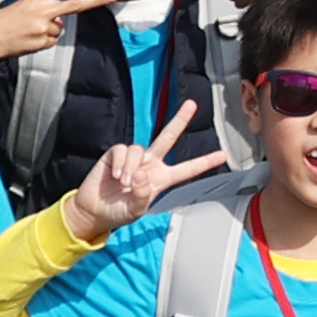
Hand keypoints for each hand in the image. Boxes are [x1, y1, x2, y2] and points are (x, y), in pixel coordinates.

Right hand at [0, 0, 115, 64]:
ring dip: (49, 30)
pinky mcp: (43, 43)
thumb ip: (43, 10)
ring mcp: (44, 29)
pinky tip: (28, 39)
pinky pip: (52, 41)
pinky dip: (43, 41)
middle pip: (75, 6)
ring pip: (59, 28)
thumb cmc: (3, 21)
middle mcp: (42, 12)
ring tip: (28, 30)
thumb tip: (59, 20)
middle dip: (96, 1)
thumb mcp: (22, 7)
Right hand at [64, 98, 225, 242]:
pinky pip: (122, 150)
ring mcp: (133, 158)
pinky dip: (120, 163)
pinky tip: (115, 175)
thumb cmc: (118, 212)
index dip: (204, 162)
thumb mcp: (135, 211)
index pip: (187, 169)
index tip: (222, 155)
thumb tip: (141, 175)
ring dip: (130, 167)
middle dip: (179, 120)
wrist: (94, 210)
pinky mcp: (115, 154)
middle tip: (192, 105)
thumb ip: (142, 196)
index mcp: (161, 179)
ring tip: (123, 183)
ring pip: (138, 148)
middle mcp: (150, 164)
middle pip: (167, 137)